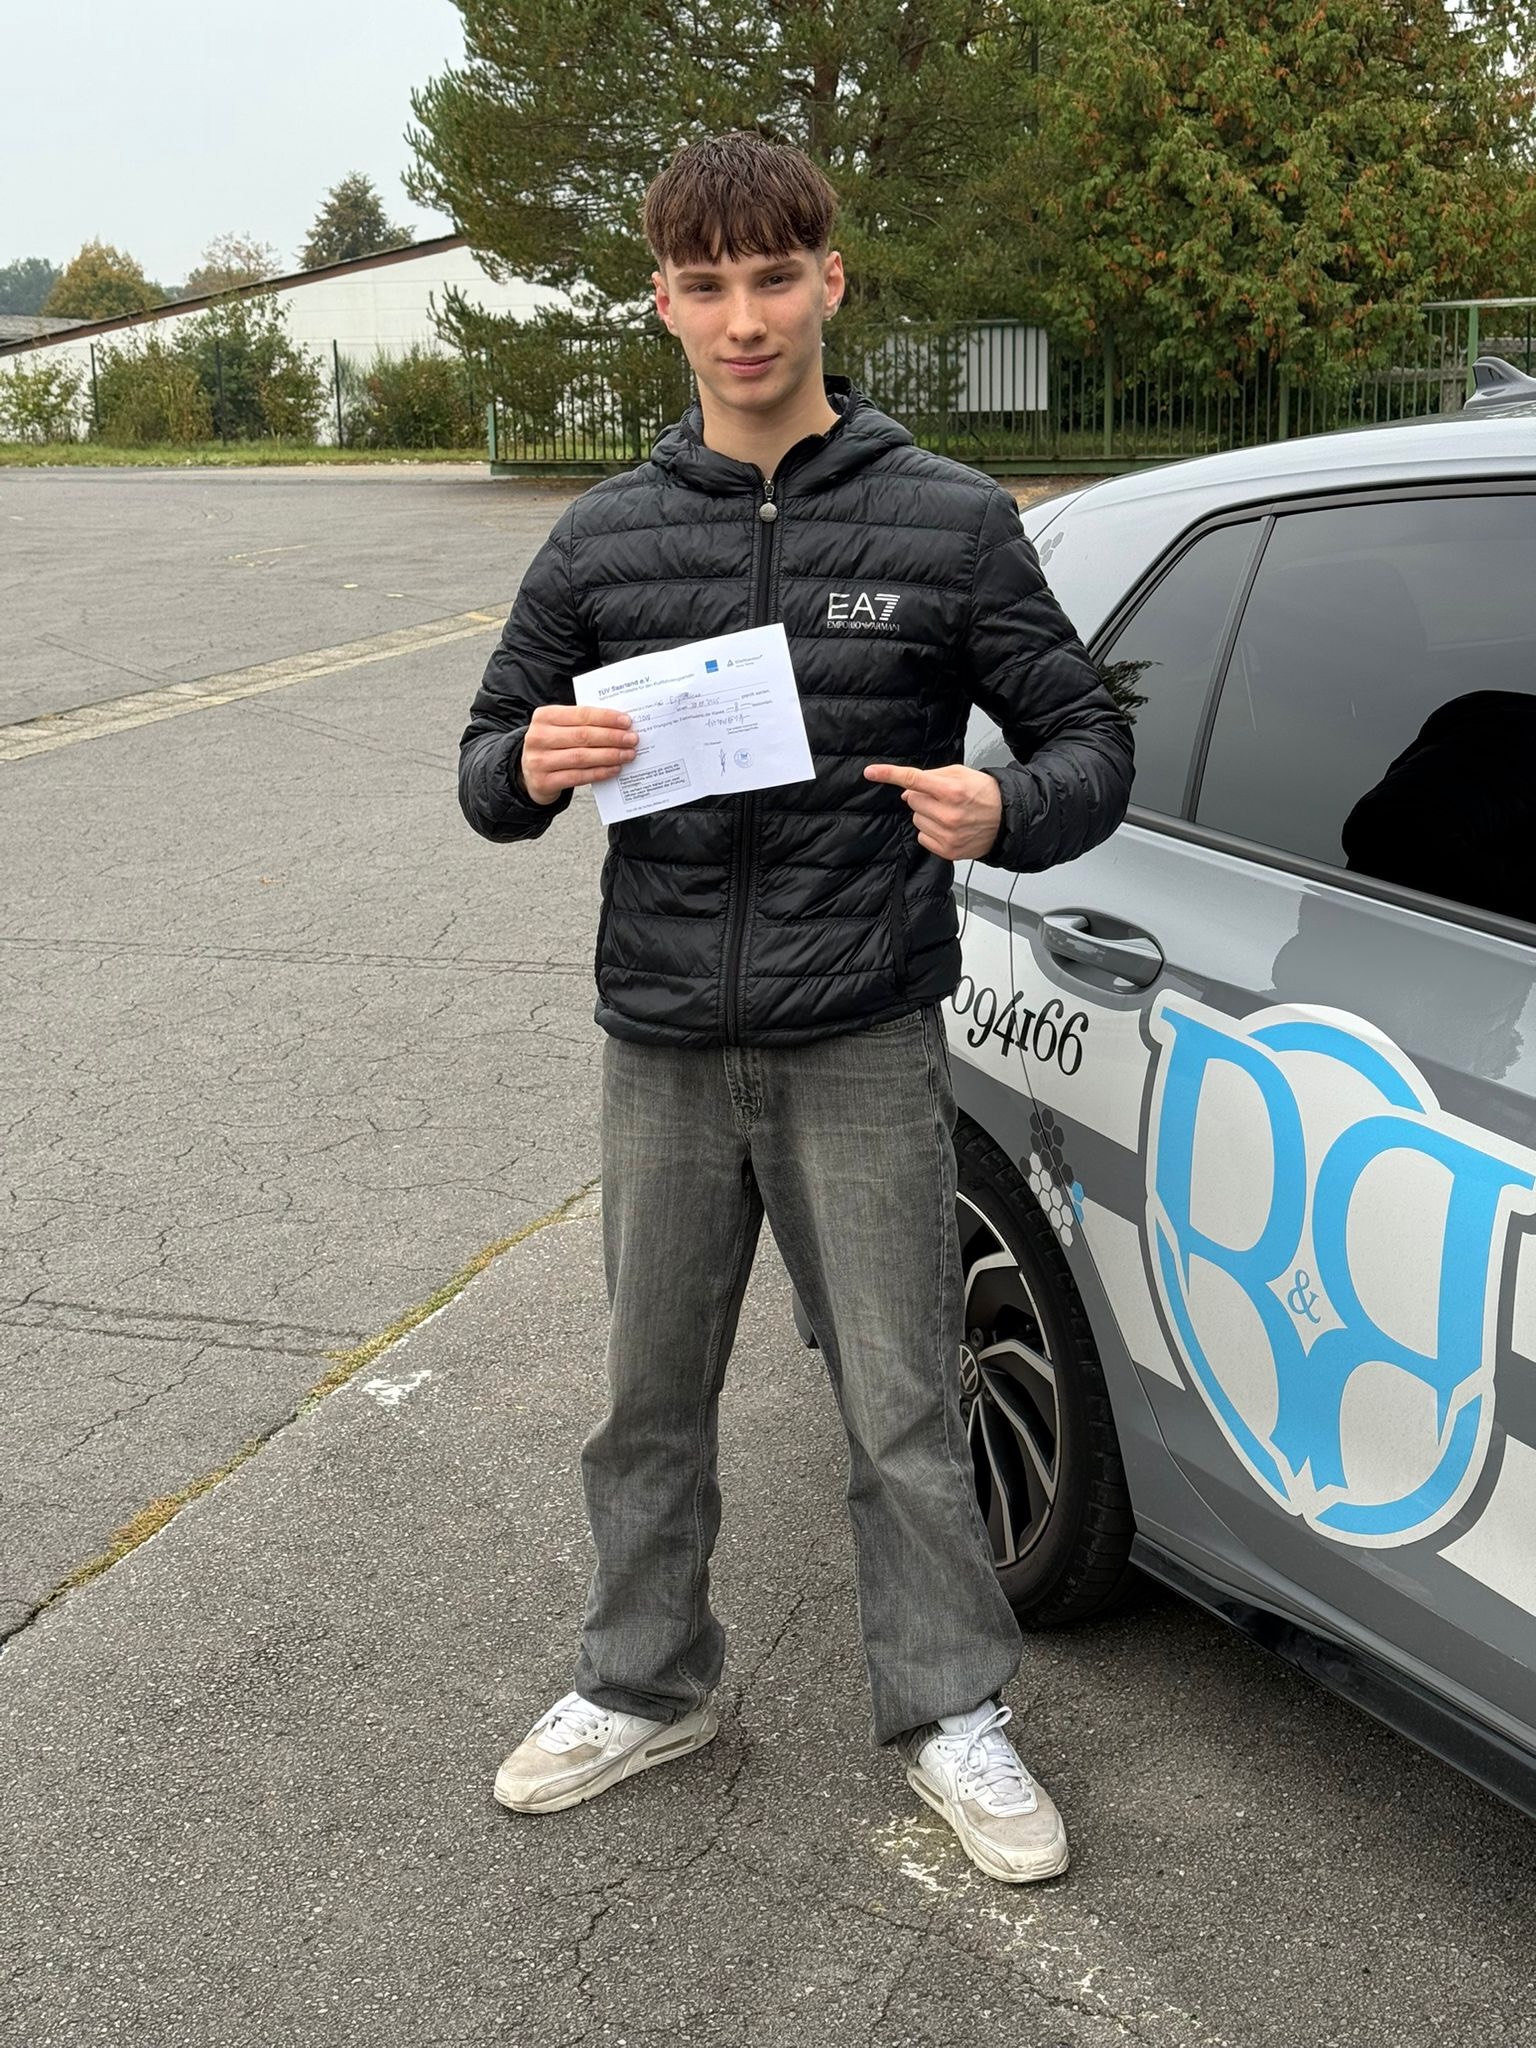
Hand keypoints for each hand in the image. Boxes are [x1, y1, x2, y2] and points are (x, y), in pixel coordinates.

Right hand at [520, 704, 637, 804]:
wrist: (529, 774)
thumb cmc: (553, 746)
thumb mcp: (560, 728)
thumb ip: (582, 724)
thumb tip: (619, 725)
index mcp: (544, 716)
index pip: (581, 714)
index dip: (606, 718)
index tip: (626, 721)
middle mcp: (538, 737)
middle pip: (583, 736)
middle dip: (612, 737)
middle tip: (632, 739)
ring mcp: (539, 760)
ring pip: (581, 757)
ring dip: (609, 755)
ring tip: (628, 754)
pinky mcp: (544, 782)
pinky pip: (578, 776)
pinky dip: (599, 772)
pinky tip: (614, 769)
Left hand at [862, 762, 1002, 860]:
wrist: (1007, 820)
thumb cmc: (985, 794)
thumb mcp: (962, 774)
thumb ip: (931, 777)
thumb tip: (906, 791)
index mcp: (952, 790)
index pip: (913, 780)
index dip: (889, 774)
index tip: (871, 772)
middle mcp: (948, 814)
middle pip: (912, 800)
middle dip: (922, 797)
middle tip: (942, 798)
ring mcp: (947, 834)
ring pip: (916, 819)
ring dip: (927, 815)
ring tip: (949, 813)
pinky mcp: (947, 850)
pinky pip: (922, 836)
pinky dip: (931, 831)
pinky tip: (948, 827)